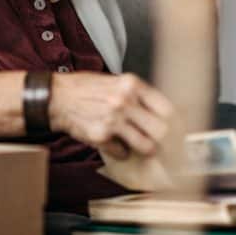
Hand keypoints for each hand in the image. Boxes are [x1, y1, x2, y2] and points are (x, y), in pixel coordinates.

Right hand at [48, 72, 175, 158]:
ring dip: (145, 148)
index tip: (178, 131)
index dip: (176, 123)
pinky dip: (122, 152)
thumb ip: (138, 94)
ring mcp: (113, 120)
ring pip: (146, 145)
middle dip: (164, 140)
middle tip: (163, 143)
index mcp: (132, 85)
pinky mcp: (101, 136)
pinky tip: (116, 144)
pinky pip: (123, 152)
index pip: (167, 108)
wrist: (57, 98)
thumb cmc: (86, 89)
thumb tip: (162, 111)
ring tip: (140, 146)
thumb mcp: (116, 81)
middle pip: (161, 130)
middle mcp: (125, 102)